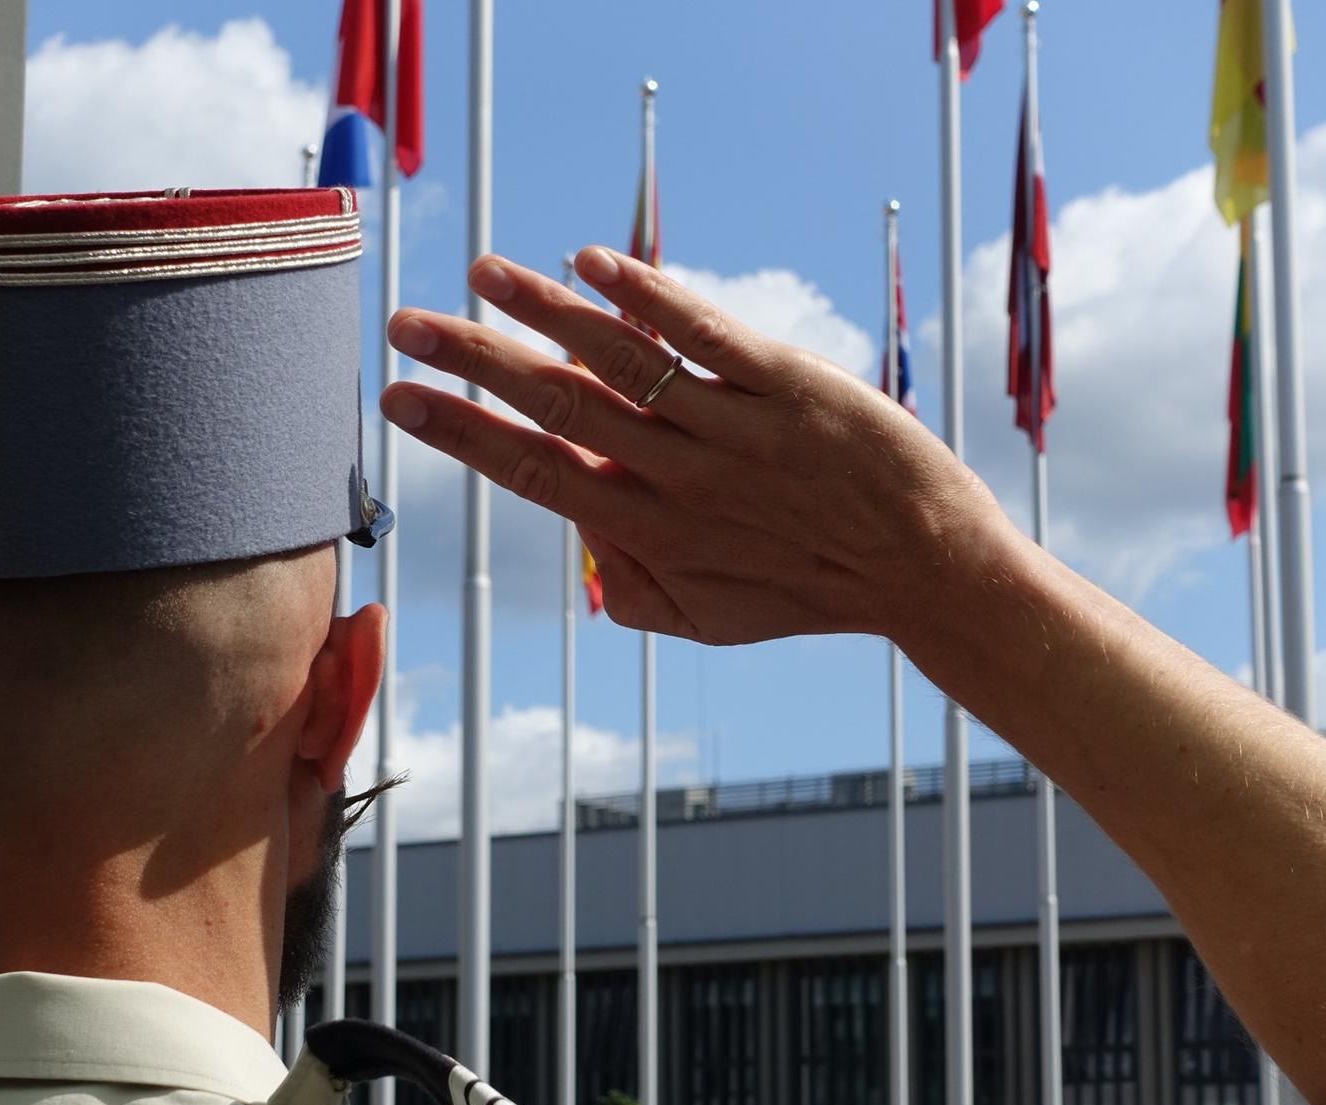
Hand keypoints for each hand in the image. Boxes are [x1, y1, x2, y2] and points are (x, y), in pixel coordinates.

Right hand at [379, 246, 1009, 644]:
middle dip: (473, 364)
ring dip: (544, 315)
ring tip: (484, 275)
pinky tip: (594, 264)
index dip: (461, 432)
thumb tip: (582, 550)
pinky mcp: (789, 386)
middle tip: (405, 325)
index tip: (397, 397)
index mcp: (647, 531)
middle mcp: (677, 478)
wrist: (927, 571)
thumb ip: (629, 591)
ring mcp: (731, 430)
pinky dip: (649, 299)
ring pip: (620, 362)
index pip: (532, 471)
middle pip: (555, 408)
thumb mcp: (706, 620)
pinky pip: (707, 338)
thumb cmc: (808, 591)